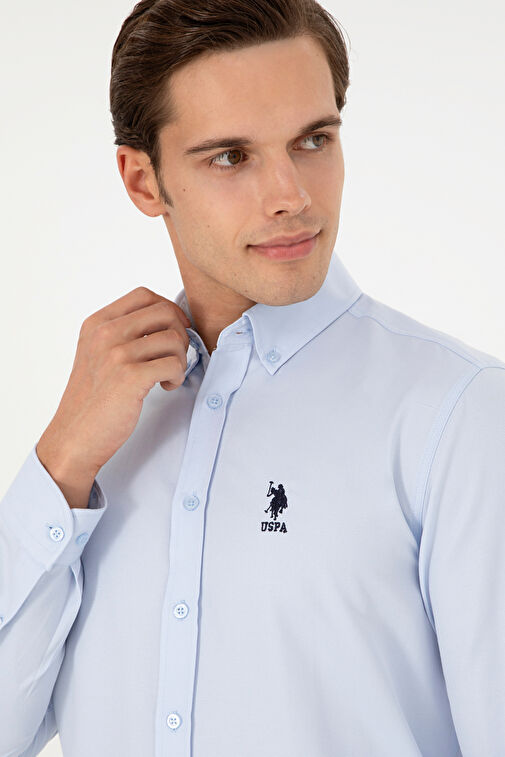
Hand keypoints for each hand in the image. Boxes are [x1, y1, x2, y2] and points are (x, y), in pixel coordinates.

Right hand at [36, 286, 191, 480]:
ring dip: (180, 358)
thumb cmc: (94, 398)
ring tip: (167, 376)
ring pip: (174, 338)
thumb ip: (123, 333)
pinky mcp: (130, 378)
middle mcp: (105, 334)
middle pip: (165, 312)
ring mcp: (116, 354)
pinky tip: (165, 387)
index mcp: (97, 323)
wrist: (75, 436)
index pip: (144, 295)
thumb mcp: (98, 354)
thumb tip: (169, 318)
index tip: (174, 331)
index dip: (169, 309)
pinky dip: (177, 376)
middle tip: (173, 356)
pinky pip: (175, 363)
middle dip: (181, 333)